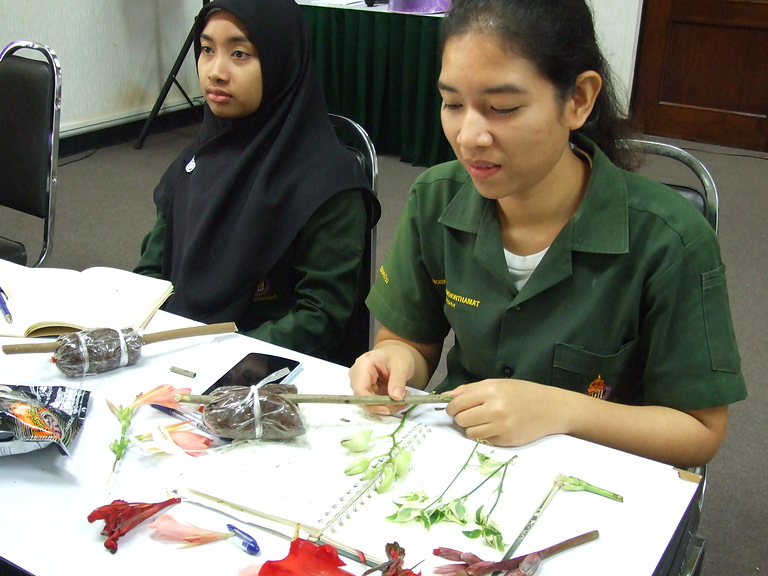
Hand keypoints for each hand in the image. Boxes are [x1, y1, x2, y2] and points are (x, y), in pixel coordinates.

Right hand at [348, 342, 416, 414]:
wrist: (396, 353)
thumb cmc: (397, 355)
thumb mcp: (402, 366)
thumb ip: (398, 381)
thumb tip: (396, 397)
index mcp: (363, 365)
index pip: (361, 390)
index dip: (372, 403)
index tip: (388, 408)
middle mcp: (358, 375)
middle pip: (364, 399)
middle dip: (384, 405)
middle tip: (402, 403)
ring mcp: (361, 383)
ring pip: (370, 403)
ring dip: (387, 405)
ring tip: (404, 399)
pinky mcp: (366, 390)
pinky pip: (374, 403)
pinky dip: (387, 404)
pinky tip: (398, 398)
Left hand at [446, 379, 572, 446]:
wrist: (551, 408)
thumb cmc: (523, 393)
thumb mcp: (497, 384)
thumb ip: (470, 390)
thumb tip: (446, 396)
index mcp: (490, 391)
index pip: (458, 404)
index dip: (452, 407)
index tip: (454, 408)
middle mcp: (495, 409)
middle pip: (461, 419)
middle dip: (461, 418)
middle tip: (471, 414)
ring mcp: (501, 426)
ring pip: (470, 432)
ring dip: (472, 428)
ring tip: (484, 421)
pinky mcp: (507, 440)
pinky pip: (483, 440)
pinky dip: (485, 435)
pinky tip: (495, 427)